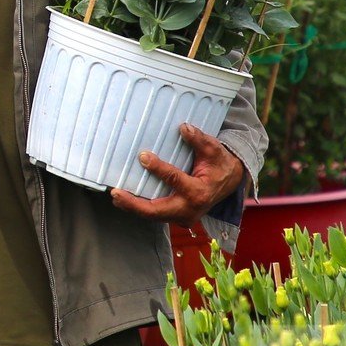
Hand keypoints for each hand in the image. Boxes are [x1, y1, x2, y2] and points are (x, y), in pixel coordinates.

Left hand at [110, 123, 246, 226]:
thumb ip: (199, 139)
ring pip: (154, 216)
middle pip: (157, 211)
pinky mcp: (177, 218)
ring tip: (116, 197)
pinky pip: (157, 214)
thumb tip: (184, 127)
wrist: (229, 183)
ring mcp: (183, 217)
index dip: (158, 168)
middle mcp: (190, 209)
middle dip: (134, 204)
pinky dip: (141, 208)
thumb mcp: (213, 149)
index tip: (143, 157)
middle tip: (116, 194)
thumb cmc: (219, 164)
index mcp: (199, 192)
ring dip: (134, 208)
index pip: (175, 180)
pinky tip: (126, 200)